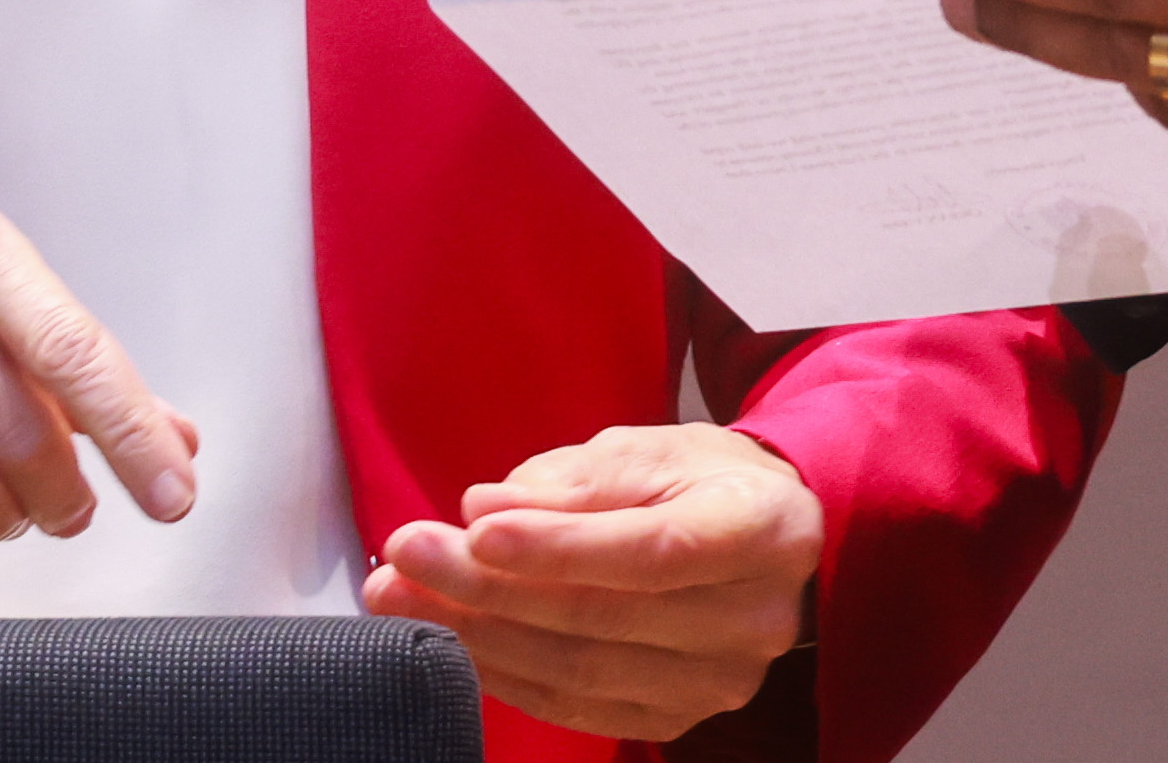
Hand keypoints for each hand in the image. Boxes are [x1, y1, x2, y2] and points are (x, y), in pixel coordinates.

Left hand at [367, 423, 822, 741]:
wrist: (763, 538)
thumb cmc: (701, 482)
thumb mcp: (649, 450)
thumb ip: (571, 481)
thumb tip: (483, 509)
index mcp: (763, 530)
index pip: (653, 551)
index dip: (560, 548)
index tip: (473, 530)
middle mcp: (754, 620)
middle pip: (604, 618)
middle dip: (489, 588)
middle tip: (405, 556)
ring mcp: (718, 682)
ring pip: (580, 671)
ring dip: (479, 635)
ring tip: (404, 596)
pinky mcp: (677, 717)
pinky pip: (576, 707)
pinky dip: (505, 674)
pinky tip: (454, 636)